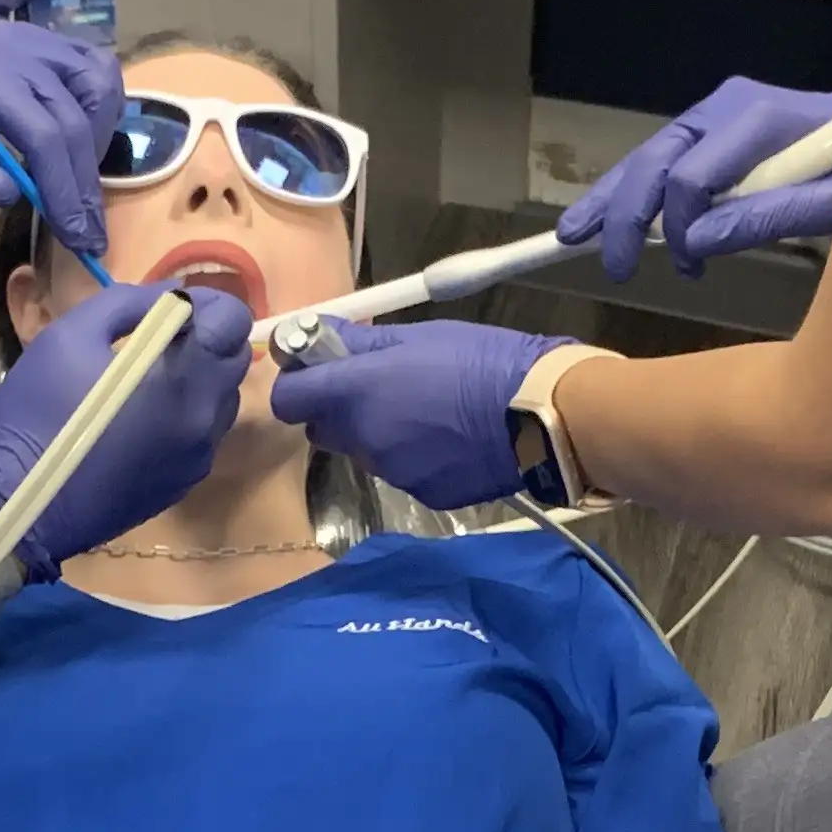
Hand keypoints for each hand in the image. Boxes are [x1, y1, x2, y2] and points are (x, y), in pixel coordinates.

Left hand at [0, 27, 122, 258]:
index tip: (77, 237)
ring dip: (100, 136)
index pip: (41, 132)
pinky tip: (84, 142)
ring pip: (99, 81)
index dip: (63, 187)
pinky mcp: (50, 43)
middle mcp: (16, 46)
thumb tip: (13, 194)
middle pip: (75, 115)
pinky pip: (96, 68)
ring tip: (81, 179)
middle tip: (88, 232)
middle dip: (84, 180)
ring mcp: (38, 39)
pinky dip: (100, 108)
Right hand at [0, 283, 251, 575]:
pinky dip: (184, 417)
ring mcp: (197, 457)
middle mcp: (204, 418)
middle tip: (157, 340)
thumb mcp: (72, 334)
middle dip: (206, 340)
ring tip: (146, 382)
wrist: (19, 500)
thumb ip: (132, 303)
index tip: (172, 310)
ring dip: (198, 380)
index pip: (234, 323)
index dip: (208, 306)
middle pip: (232, 360)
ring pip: (221, 401)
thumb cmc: (39, 410)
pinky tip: (140, 421)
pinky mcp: (183, 484)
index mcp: (183, 377)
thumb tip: (172, 298)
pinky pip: (201, 436)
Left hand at [266, 320, 564, 510]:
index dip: (298, 384)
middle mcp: (365, 437)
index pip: (289, 399)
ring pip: (365, 452)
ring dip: (378, 433)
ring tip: (426, 412)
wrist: (541, 415)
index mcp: (358, 391)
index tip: (317, 370)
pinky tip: (448, 440)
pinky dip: (414, 457)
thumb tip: (317, 336)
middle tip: (377, 387)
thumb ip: (361, 342)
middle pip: (323, 429)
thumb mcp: (420, 336)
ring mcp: (394, 472)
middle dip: (338, 410)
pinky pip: (402, 473)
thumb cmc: (482, 360)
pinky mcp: (423, 494)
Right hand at [557, 77, 831, 281]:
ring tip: (573, 233)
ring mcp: (720, 111)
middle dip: (624, 213)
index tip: (689, 268)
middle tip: (612, 264)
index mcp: (761, 120)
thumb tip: (697, 242)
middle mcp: (730, 106)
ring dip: (612, 197)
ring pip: (650, 155)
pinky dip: (634, 187)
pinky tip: (605, 214)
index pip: (692, 176)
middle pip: (657, 159)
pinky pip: (665, 156)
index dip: (680, 226)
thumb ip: (770, 215)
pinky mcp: (717, 124)